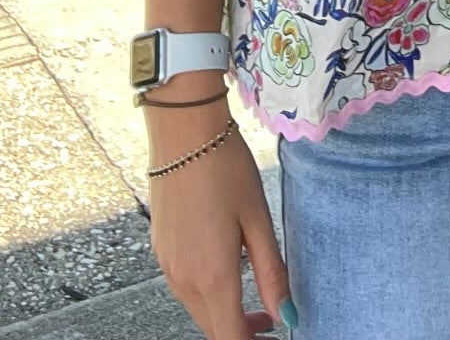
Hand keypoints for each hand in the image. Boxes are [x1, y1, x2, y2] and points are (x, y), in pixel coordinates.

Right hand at [146, 98, 293, 337]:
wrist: (183, 131)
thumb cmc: (227, 169)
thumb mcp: (258, 219)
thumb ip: (272, 273)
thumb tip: (288, 317)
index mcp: (213, 277)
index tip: (277, 337)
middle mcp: (184, 280)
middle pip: (214, 329)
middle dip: (243, 334)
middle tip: (273, 321)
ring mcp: (168, 267)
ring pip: (199, 311)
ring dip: (226, 315)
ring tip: (256, 301)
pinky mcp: (161, 251)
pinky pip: (186, 288)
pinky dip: (209, 294)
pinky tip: (227, 270)